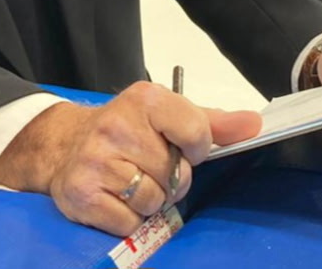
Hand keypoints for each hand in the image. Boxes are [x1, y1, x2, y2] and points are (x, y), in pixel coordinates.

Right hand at [0, 82, 260, 235]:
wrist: (65, 145)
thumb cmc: (127, 130)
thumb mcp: (168, 116)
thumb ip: (214, 123)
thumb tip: (255, 124)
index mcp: (145, 99)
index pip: (196, 132)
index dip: (197, 150)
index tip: (185, 150)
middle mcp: (116, 125)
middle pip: (175, 175)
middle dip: (169, 179)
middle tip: (149, 167)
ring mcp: (96, 160)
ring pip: (153, 201)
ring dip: (149, 201)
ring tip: (131, 182)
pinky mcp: (81, 193)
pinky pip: (128, 223)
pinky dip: (127, 219)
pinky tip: (114, 198)